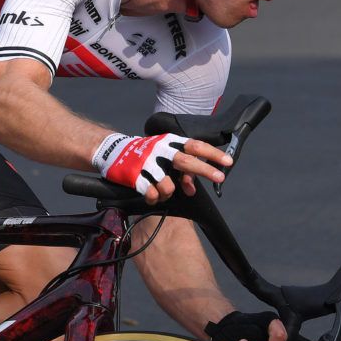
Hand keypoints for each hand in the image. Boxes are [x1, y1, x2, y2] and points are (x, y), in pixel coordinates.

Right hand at [92, 132, 230, 200]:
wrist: (112, 151)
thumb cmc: (144, 154)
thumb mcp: (163, 154)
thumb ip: (180, 168)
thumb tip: (191, 186)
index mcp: (169, 142)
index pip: (195, 146)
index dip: (212, 154)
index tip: (227, 162)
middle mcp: (159, 150)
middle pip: (186, 161)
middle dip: (205, 170)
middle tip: (219, 177)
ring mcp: (146, 162)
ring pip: (168, 186)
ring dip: (168, 193)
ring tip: (162, 191)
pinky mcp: (134, 176)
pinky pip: (152, 194)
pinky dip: (154, 198)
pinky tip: (151, 195)